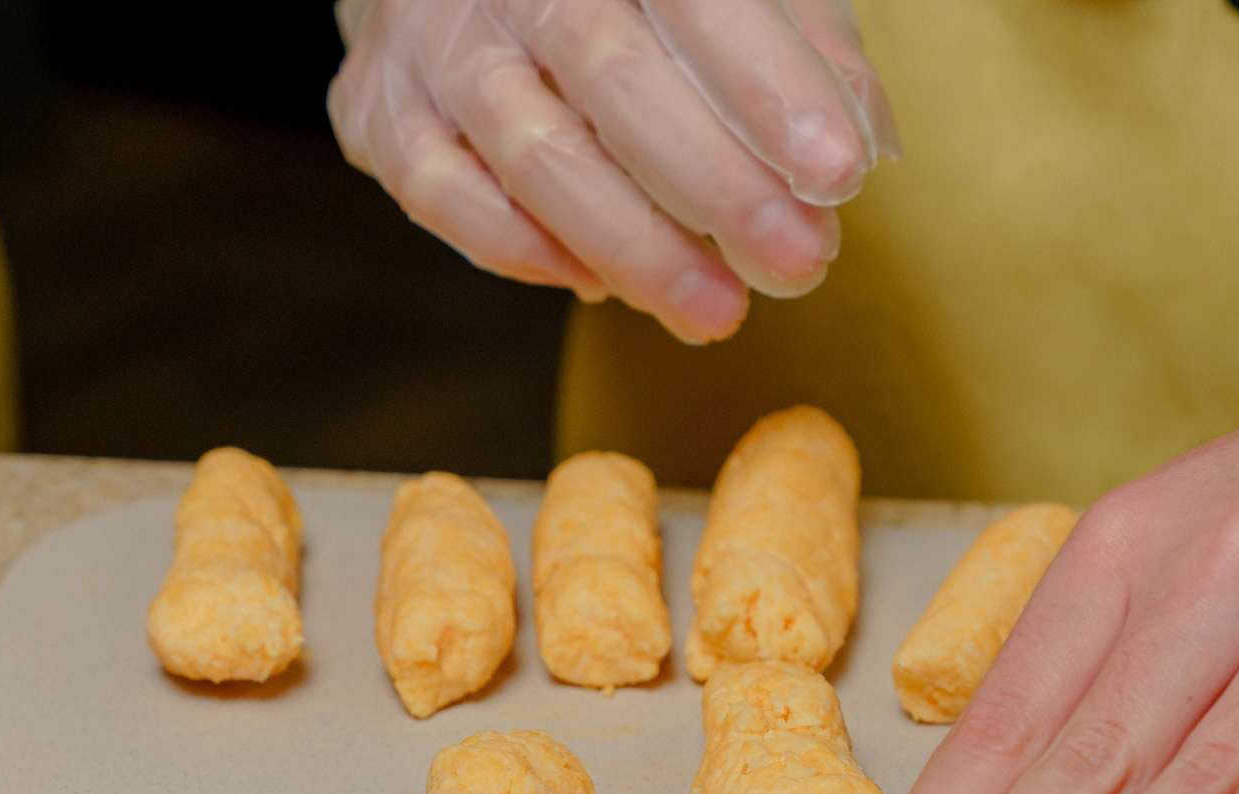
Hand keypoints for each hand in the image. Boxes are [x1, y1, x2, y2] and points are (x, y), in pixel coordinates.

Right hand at [329, 0, 897, 344]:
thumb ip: (799, 42)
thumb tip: (861, 142)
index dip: (768, 86)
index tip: (837, 173)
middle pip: (612, 75)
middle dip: (716, 186)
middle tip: (796, 263)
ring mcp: (431, 37)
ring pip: (533, 153)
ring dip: (635, 247)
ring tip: (718, 312)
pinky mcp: (377, 109)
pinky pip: (446, 197)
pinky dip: (529, 251)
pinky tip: (603, 284)